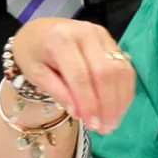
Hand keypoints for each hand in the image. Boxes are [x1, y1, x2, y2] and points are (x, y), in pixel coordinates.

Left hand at [8, 18, 136, 132]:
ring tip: (113, 122)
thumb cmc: (33, 52)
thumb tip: (79, 114)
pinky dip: (124, 89)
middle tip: (106, 128)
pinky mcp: (110, 39)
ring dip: (120, 99)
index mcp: (61, 39)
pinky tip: (118, 107)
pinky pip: (124, 66)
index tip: (93, 125)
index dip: (89, 102)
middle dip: (108, 104)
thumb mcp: (35, 73)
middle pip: (105, 72)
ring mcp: (100, 34)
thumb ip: (57, 91)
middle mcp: (85, 32)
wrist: (38, 29)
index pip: (80, 75)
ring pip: (120, 70)